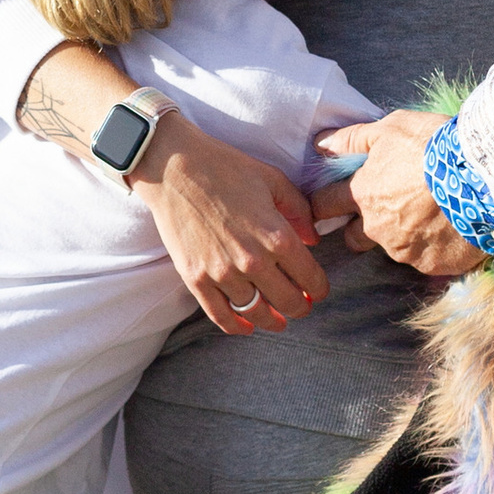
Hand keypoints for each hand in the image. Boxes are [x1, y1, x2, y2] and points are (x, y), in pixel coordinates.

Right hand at [135, 112, 330, 334]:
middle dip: (301, 307)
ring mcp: (222, 273)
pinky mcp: (196, 279)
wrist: (173, 168)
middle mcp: (253, 261)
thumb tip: (313, 239)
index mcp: (276, 236)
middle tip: (302, 304)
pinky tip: (248, 325)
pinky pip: (221, 316)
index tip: (318, 289)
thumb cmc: (225, 168)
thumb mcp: (272, 180)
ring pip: (257, 313)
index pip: (311, 278)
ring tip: (278, 319)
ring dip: (272, 320)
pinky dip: (238, 326)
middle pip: (289, 303)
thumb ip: (299, 210)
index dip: (319, 288)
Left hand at [338, 112, 486, 279]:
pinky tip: (451, 227)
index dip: (324, 203)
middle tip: (389, 209)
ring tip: (430, 214)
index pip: (323, 205)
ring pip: (393, 248)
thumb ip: (352, 139)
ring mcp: (405, 251)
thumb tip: (320, 144)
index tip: (329, 203)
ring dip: (404, 235)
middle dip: (362, 227)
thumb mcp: (391, 128)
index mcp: (362, 195)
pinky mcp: (433, 265)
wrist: (483, 175)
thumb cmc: (434, 146)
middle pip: (353, 238)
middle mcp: (377, 228)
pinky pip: (426, 259)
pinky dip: (435, 246)